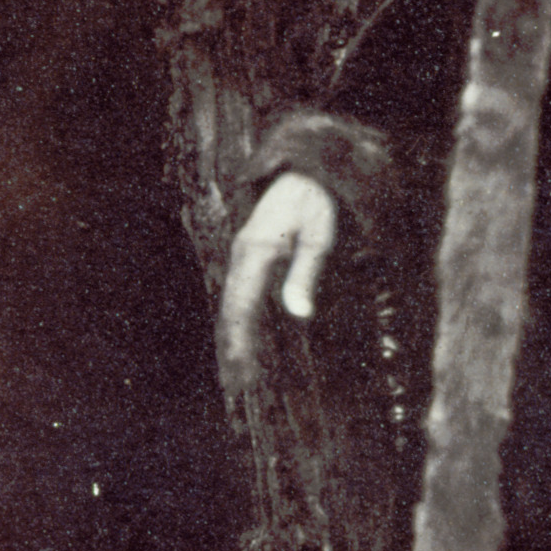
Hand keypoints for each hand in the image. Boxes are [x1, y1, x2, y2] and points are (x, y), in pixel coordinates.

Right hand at [218, 172, 338, 395]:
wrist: (309, 168)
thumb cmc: (317, 201)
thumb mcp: (319, 237)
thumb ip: (306, 274)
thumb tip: (299, 314)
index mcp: (257, 252)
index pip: (241, 304)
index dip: (240, 339)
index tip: (240, 367)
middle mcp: (244, 254)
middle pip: (230, 309)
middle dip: (231, 347)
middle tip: (234, 383)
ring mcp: (244, 254)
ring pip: (232, 303)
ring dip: (233, 337)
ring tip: (235, 370)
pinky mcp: (252, 254)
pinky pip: (240, 294)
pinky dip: (239, 320)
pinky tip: (244, 340)